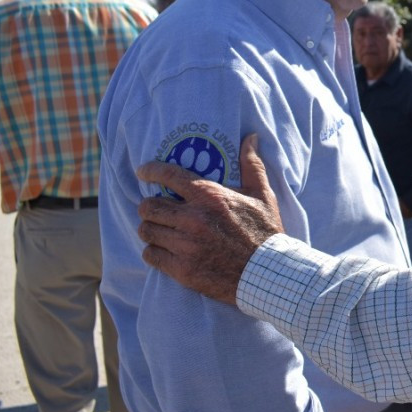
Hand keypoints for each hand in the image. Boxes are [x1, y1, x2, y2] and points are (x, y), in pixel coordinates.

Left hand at [136, 134, 283, 305]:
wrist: (268, 274)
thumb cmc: (266, 232)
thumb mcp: (262, 195)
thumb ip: (252, 165)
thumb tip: (251, 137)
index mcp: (210, 197)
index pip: (168, 176)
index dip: (150, 171)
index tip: (143, 172)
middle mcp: (193, 219)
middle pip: (149, 206)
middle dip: (150, 206)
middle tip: (158, 210)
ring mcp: (185, 245)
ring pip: (146, 231)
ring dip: (151, 229)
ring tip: (160, 231)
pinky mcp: (182, 269)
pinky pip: (150, 255)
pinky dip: (154, 252)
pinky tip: (164, 251)